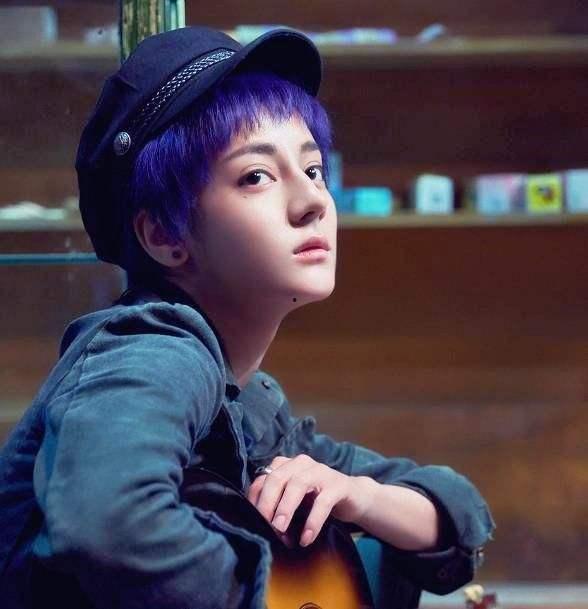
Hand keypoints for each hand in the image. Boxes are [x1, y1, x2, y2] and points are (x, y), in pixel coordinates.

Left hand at [246, 454, 374, 546]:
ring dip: (286, 508)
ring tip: (280, 529)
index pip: (263, 479)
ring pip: (298, 485)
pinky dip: (312, 521)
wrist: (354, 498)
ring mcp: (321, 471)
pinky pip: (323, 501)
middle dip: (267, 503)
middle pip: (277, 478)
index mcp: (287, 465)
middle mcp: (301, 463)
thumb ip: (278, 506)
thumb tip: (259, 526)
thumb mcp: (294, 500)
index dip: (256, 500)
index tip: (252, 521)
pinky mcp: (338, 485)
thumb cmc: (317, 499)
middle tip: (264, 526)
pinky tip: (306, 538)